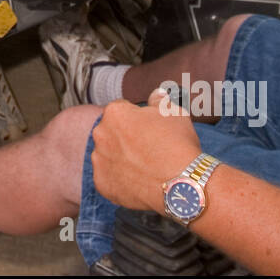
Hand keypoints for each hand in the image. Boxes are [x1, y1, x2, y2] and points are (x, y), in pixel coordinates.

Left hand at [90, 89, 201, 211]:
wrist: (180, 184)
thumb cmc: (178, 144)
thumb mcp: (174, 113)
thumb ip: (159, 101)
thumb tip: (156, 94)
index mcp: (115, 113)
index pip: (121, 110)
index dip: (137, 119)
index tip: (149, 130)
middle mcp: (101, 134)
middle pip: (111, 133)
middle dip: (125, 138)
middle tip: (147, 149)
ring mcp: (99, 160)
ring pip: (108, 155)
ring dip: (121, 158)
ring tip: (145, 167)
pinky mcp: (102, 183)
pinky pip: (109, 178)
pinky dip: (120, 180)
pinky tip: (139, 181)